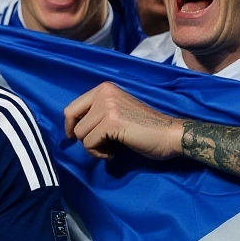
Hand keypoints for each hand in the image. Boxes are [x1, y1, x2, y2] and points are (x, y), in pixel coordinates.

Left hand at [63, 82, 183, 159]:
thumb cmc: (144, 128)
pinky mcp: (112, 122)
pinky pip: (89, 142)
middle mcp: (104, 93)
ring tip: (110, 148)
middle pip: (72, 119)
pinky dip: (99, 152)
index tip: (75, 137)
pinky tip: (113, 152)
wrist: (169, 134)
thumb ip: (97, 113)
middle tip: (96, 145)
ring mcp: (107, 106)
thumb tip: (72, 128)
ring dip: (92, 147)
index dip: (70, 125)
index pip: (72, 107)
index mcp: (104, 88)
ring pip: (80, 133)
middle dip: (81, 136)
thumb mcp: (116, 112)